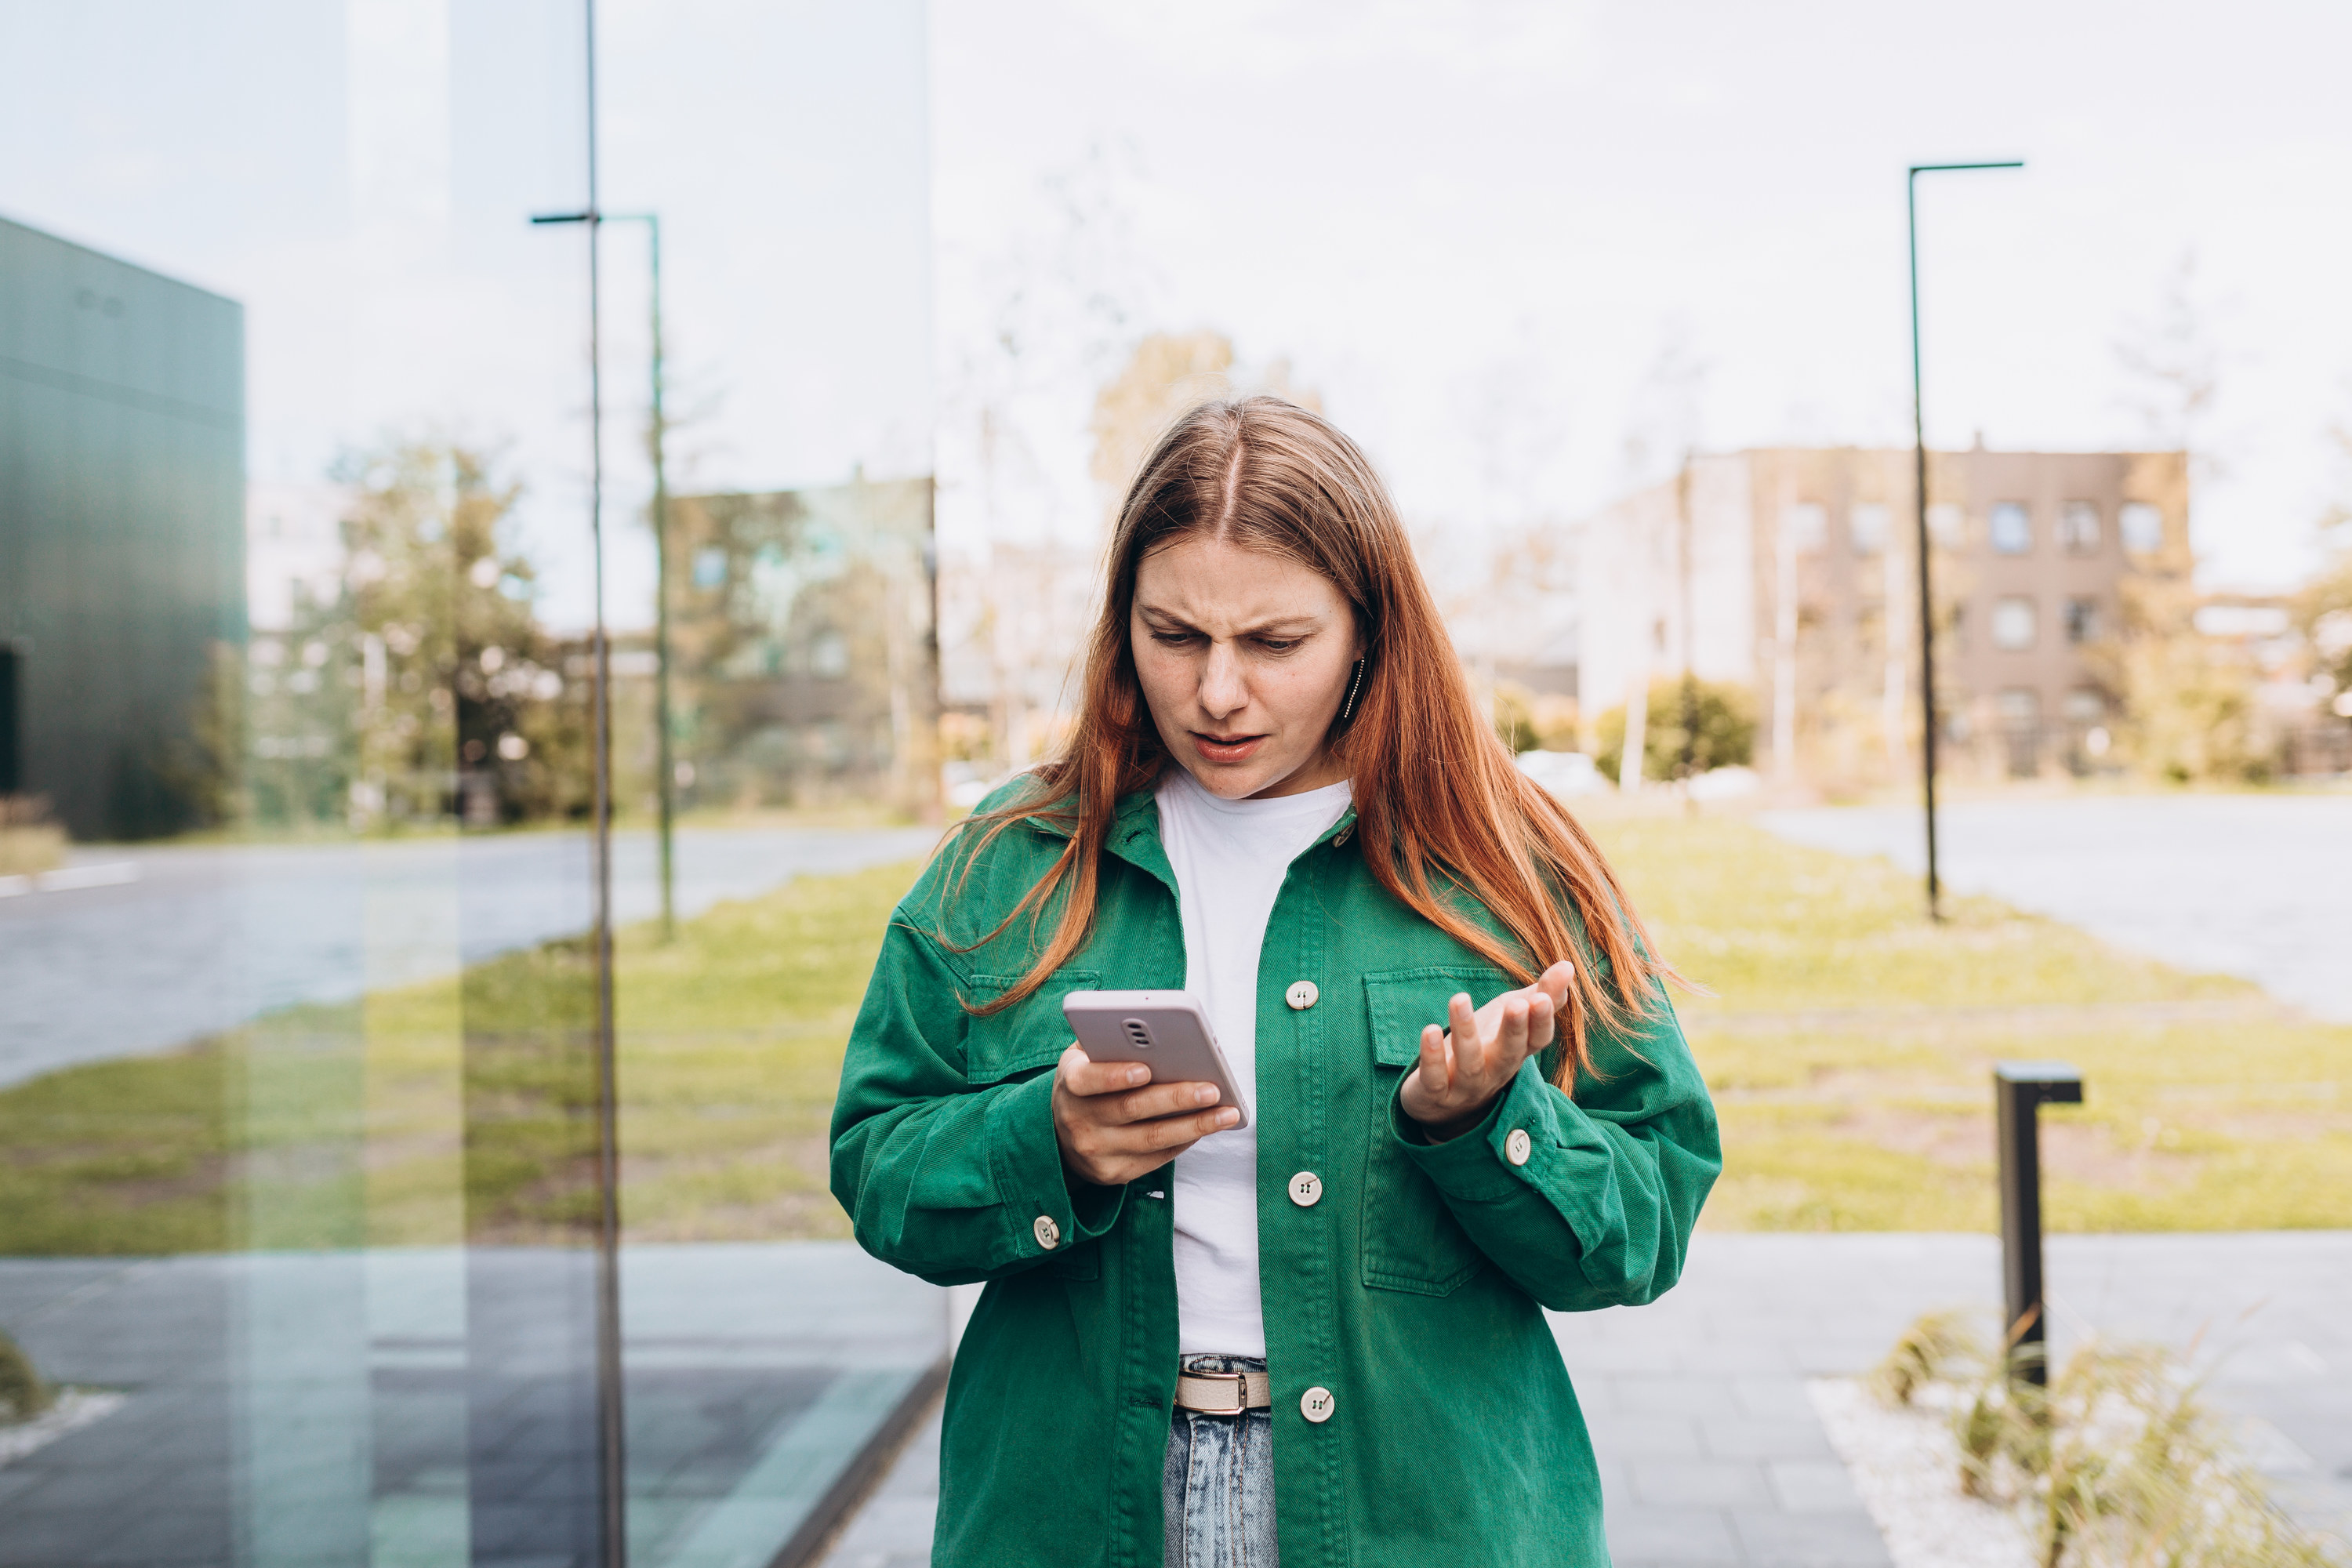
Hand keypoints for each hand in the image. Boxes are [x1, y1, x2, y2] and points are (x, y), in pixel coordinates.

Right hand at [1051, 1045, 1239, 1186]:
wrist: (1061, 1135)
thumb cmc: (1088, 1084)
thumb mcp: (1085, 1058)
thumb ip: (1108, 1042)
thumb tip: (1153, 1032)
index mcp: (1070, 1083)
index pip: (1088, 1079)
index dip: (1115, 1075)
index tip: (1146, 1069)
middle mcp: (1078, 1120)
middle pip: (1132, 1109)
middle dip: (1176, 1098)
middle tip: (1212, 1089)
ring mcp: (1095, 1151)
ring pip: (1152, 1138)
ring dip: (1194, 1125)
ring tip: (1226, 1113)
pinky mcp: (1113, 1173)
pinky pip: (1157, 1157)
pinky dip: (1186, 1141)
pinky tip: (1208, 1127)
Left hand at [1398, 961, 1574, 1141]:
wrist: (1445, 1102)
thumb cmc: (1486, 1048)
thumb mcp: (1512, 1019)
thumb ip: (1542, 995)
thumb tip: (1568, 965)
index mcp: (1517, 1051)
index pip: (1537, 1039)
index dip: (1542, 1021)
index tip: (1543, 997)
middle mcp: (1496, 1071)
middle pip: (1509, 1053)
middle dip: (1515, 1029)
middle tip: (1519, 1004)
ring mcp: (1466, 1086)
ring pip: (1470, 1063)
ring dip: (1465, 1031)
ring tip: (1459, 998)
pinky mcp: (1435, 1094)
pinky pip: (1435, 1079)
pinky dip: (1432, 1057)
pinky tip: (1429, 1030)